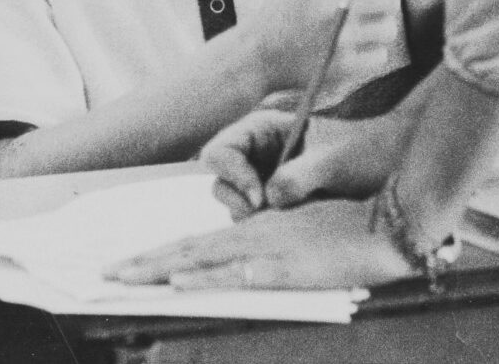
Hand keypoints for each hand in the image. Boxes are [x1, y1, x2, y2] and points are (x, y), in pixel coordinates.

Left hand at [104, 197, 413, 288]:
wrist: (392, 217)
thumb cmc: (354, 218)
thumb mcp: (307, 227)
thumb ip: (277, 235)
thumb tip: (250, 244)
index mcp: (258, 226)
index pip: (199, 240)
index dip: (162, 252)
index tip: (131, 262)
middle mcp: (255, 233)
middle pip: (189, 248)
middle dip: (145, 261)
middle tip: (107, 272)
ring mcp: (270, 249)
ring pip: (203, 259)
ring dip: (160, 268)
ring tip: (125, 277)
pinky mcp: (289, 267)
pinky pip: (238, 273)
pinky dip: (207, 278)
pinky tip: (182, 282)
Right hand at [206, 99, 423, 218]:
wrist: (398, 164)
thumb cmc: (368, 150)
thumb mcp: (333, 162)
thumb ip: (297, 177)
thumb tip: (267, 200)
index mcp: (264, 129)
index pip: (221, 150)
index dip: (232, 174)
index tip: (259, 198)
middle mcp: (259, 153)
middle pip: (221, 180)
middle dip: (238, 200)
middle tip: (266, 214)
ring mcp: (266, 178)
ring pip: (236, 204)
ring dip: (253, 217)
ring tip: (288, 219)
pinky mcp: (278, 202)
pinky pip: (257, 219)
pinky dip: (268, 226)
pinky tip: (294, 225)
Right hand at [246, 0, 406, 93]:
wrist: (250, 57)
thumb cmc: (286, 17)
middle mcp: (329, 6)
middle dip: (382, 5)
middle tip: (362, 11)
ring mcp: (335, 38)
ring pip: (388, 29)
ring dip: (377, 32)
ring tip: (350, 35)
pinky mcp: (339, 67)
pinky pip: (379, 57)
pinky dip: (369, 57)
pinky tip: (346, 55)